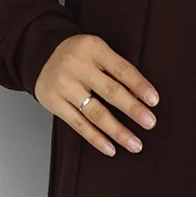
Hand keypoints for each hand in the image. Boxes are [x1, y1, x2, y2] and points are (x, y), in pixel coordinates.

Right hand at [33, 34, 159, 157]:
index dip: (139, 85)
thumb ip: (116, 69)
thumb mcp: (97, 51)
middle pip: (109, 91)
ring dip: (117, 131)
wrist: (41, 54)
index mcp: (93, 48)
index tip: (154, 100)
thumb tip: (141, 96)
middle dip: (132, 109)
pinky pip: (78, 124)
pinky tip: (110, 148)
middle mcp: (77, 66)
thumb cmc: (79, 55)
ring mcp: (64, 85)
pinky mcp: (53, 102)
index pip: (121, 69)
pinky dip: (96, 138)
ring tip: (135, 143)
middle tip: (150, 123)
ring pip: (95, 112)